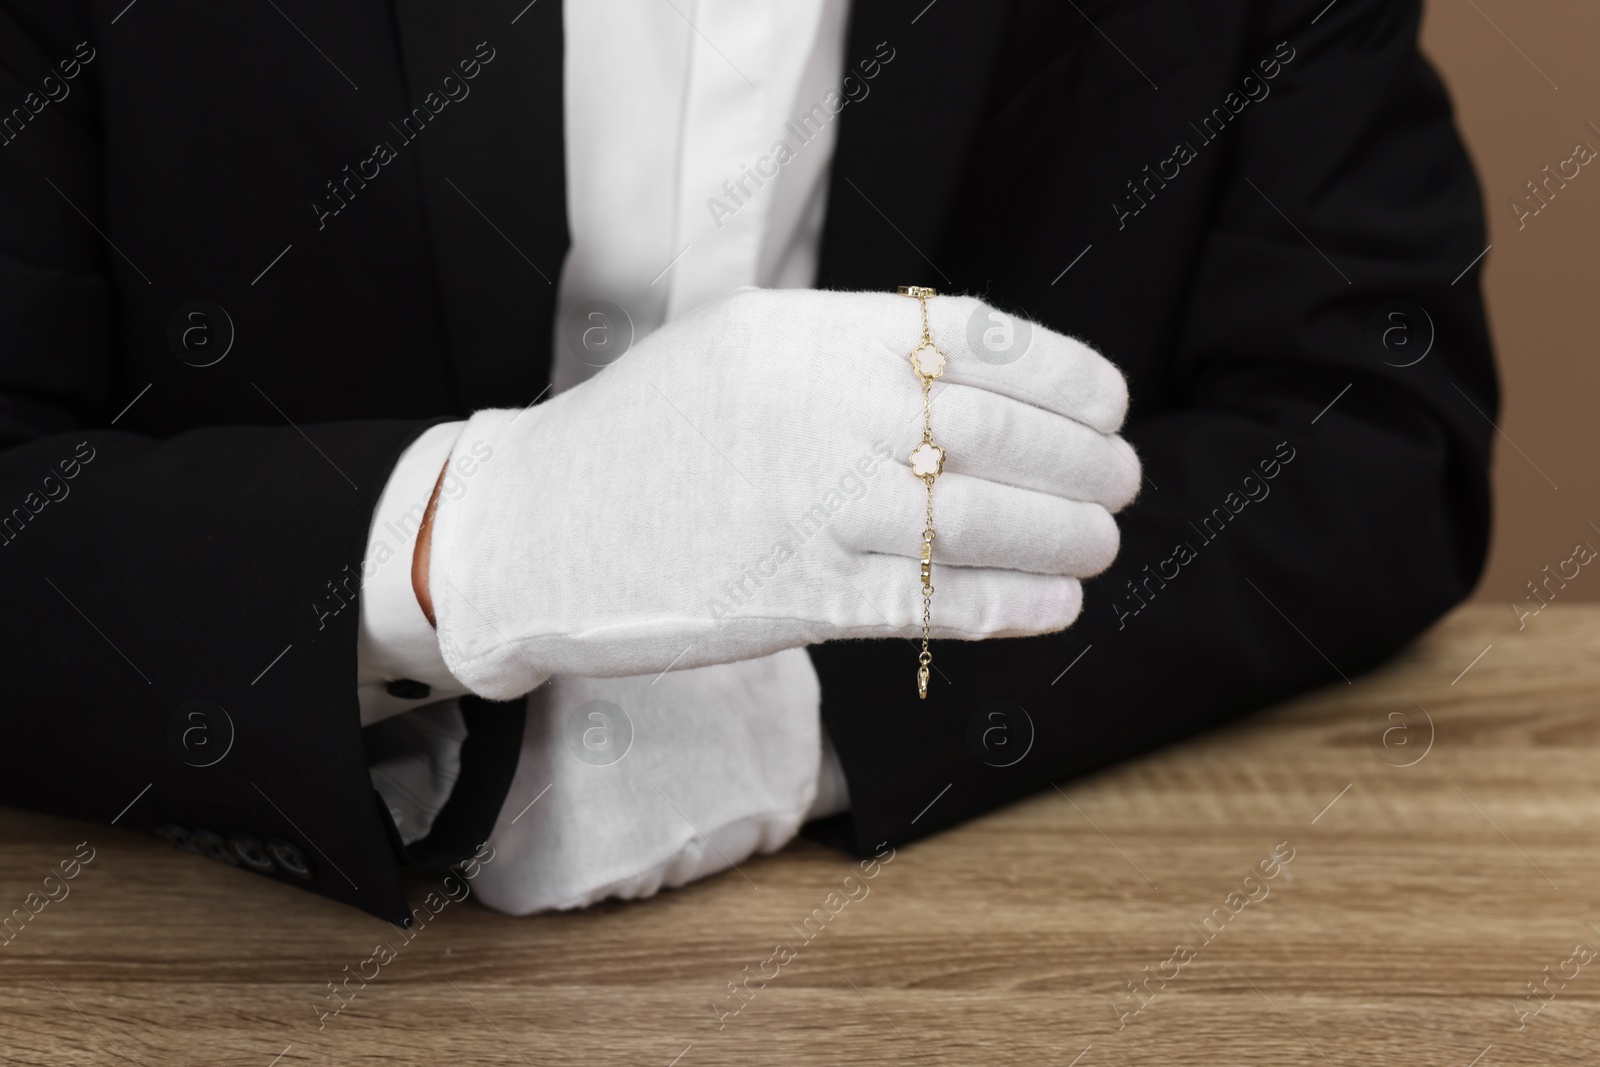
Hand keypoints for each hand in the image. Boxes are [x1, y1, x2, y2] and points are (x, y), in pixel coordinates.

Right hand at [425, 287, 1138, 698]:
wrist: (530, 525)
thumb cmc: (642, 436)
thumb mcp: (735, 347)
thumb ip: (842, 350)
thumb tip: (971, 377)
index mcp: (804, 333)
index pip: (972, 338)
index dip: (1062, 373)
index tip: (1107, 403)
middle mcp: (812, 409)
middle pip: (991, 430)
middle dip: (1080, 460)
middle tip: (1120, 481)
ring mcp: (802, 507)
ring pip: (973, 520)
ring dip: (1059, 535)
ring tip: (1099, 543)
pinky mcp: (789, 597)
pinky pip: (926, 602)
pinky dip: (1005, 605)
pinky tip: (1050, 604)